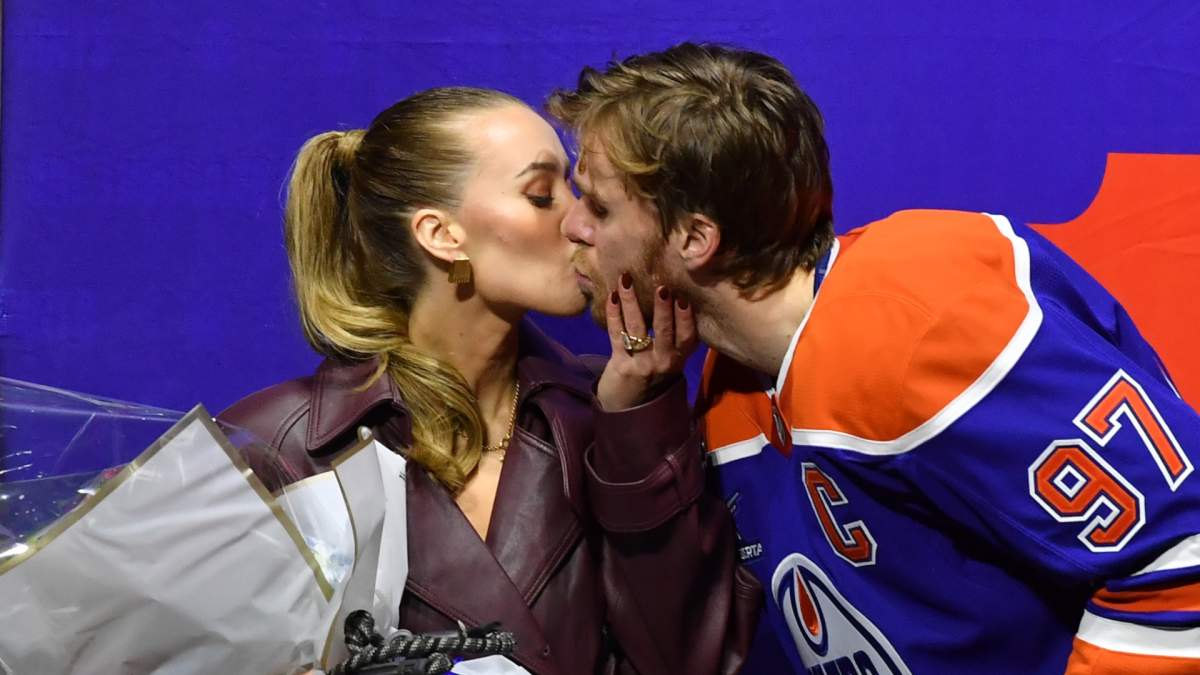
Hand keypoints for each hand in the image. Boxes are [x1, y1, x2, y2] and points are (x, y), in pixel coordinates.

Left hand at [596, 272, 697, 410]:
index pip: (688, 337)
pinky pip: (616, 334)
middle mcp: (662, 363)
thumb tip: (676, 296)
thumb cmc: (652, 376)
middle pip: (664, 332)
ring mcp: (641, 364)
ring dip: (631, 302)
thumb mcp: (670, 360)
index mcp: (678, 359)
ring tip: (626, 281)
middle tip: (661, 287)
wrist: (628, 407)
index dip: (686, 318)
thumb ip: (674, 338)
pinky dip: (613, 314)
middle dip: (663, 309)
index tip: (684, 297)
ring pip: (637, 328)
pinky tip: (611, 296)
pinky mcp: (620, 364)